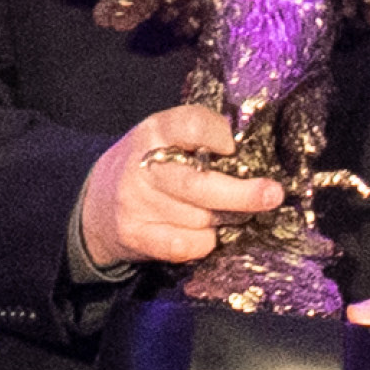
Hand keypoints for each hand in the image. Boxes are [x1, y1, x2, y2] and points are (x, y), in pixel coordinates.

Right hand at [87, 103, 276, 268]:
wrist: (96, 204)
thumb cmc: (150, 166)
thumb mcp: (167, 137)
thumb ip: (201, 137)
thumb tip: (253, 151)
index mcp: (156, 131)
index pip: (190, 125)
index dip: (217, 135)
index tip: (233, 147)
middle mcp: (143, 165)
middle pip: (198, 183)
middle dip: (241, 193)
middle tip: (273, 195)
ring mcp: (136, 202)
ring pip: (199, 217)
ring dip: (222, 219)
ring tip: (222, 213)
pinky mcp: (135, 234)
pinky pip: (185, 244)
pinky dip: (203, 242)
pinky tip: (204, 234)